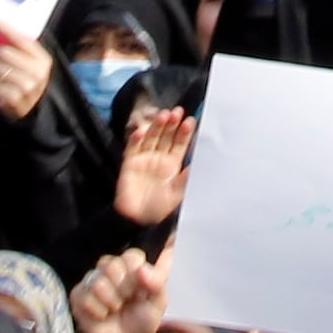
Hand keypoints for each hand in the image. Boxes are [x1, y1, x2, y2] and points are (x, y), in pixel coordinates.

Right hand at [114, 103, 196, 226]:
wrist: (137, 220)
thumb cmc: (160, 209)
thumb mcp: (178, 192)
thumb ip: (188, 177)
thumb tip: (204, 162)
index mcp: (173, 164)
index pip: (180, 144)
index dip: (185, 133)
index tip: (190, 121)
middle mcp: (159, 158)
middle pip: (166, 136)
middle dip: (172, 124)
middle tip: (177, 112)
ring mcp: (143, 159)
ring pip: (150, 138)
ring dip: (156, 127)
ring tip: (163, 116)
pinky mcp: (129, 163)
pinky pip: (132, 148)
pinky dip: (135, 140)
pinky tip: (141, 132)